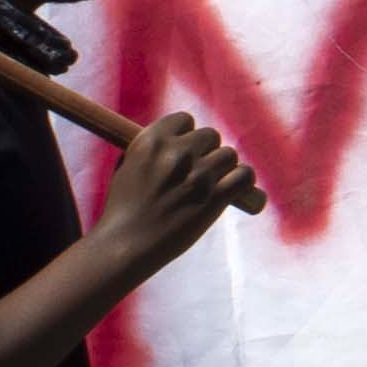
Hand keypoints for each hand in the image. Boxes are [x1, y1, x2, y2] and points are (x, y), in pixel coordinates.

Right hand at [86, 110, 263, 275]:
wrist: (124, 245)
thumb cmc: (122, 209)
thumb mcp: (128, 166)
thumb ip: (152, 149)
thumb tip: (176, 137)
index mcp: (151, 140)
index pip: (185, 120)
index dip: (186, 136)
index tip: (184, 152)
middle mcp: (176, 153)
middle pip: (210, 135)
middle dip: (206, 152)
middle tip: (198, 174)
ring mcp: (197, 175)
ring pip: (229, 155)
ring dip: (224, 169)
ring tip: (212, 186)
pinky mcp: (214, 198)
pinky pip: (244, 176)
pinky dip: (243, 181)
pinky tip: (238, 189)